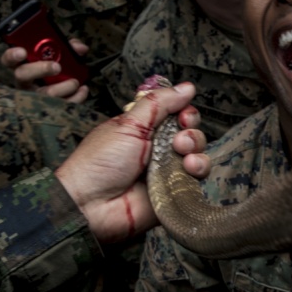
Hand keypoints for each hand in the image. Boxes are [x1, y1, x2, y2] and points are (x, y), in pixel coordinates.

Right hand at [0, 38, 90, 103]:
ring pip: (45, 93)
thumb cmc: (57, 69)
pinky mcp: (49, 109)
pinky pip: (61, 105)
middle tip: (57, 66)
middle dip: (40, 69)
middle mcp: (25, 83)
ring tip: (75, 82)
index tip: (22, 51)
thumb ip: (67, 48)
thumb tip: (80, 48)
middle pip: (23, 75)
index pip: (9, 59)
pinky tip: (83, 90)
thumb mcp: (60, 55)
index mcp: (23, 66)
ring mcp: (35, 98)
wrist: (67, 92)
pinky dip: (76, 97)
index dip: (12, 55)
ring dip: (64, 86)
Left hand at [55, 82, 209, 243]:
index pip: (177, 114)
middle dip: (191, 132)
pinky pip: (198, 179)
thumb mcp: (129, 124)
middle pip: (191, 133)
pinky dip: (199, 170)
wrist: (92, 204)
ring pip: (199, 154)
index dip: (185, 112)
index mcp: (145, 130)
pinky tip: (189, 169)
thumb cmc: (101, 162)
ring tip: (183, 155)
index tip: (182, 116)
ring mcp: (168, 171)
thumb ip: (159, 103)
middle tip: (177, 140)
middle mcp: (159, 149)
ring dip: (196, 149)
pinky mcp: (175, 192)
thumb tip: (187, 87)